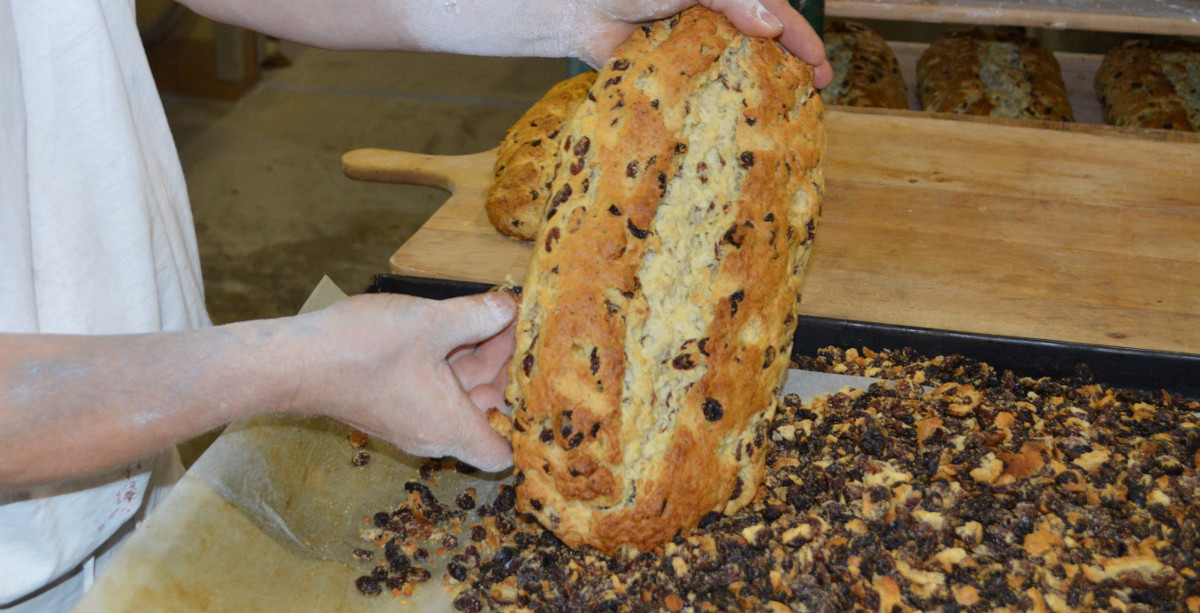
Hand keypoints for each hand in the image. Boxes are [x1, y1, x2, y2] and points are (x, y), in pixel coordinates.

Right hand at [291, 292, 516, 471]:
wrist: (294, 361)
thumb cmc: (360, 350)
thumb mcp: (431, 323)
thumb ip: (476, 316)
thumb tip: (509, 306)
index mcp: (449, 426)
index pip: (502, 453)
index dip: (525, 426)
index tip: (538, 385)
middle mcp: (434, 431)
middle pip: (488, 413)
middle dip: (509, 374)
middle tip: (526, 332)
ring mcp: (413, 417)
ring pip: (463, 393)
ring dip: (483, 359)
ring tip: (502, 317)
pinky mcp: (397, 400)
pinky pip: (439, 385)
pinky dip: (456, 359)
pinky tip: (466, 321)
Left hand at [565, 0, 832, 87]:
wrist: (576, 8)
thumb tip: (772, 24)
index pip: (772, 11)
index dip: (800, 36)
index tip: (821, 63)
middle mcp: (713, 19)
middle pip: (760, 44)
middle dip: (790, 67)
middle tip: (816, 93)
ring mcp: (694, 49)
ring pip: (734, 71)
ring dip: (760, 90)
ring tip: (787, 113)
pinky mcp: (671, 76)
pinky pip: (701, 93)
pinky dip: (719, 107)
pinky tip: (736, 125)